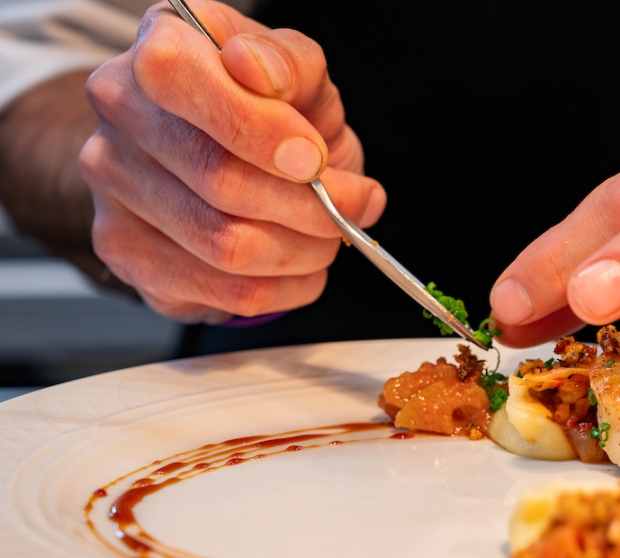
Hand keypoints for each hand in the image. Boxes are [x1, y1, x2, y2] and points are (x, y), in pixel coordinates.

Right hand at [80, 0, 384, 322]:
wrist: (229, 151)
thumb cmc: (268, 110)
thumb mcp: (298, 72)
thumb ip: (291, 66)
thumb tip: (263, 72)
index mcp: (159, 49)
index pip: (179, 80)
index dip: (257, 128)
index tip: (313, 158)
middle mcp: (122, 115)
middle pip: (218, 180)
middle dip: (309, 204)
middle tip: (350, 206)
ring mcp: (114, 188)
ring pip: (227, 245)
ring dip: (303, 250)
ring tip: (329, 235)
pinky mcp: (129, 254)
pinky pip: (225, 291)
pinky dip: (286, 286)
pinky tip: (301, 265)